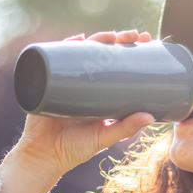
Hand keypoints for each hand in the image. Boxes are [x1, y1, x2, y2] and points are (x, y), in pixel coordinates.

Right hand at [0, 29, 154, 192]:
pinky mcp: (48, 83)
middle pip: (101, 54)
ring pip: (82, 54)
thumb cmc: (74, 149)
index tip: (147, 41)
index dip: (132, 51)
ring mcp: (66, 82)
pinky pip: (55, 61)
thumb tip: (149, 116)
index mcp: (99, 94)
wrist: (42, 157)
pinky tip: (77, 39)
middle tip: (133, 35)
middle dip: (118, 40)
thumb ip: (125, 128)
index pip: (118, 66)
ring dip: (96, 39)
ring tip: (110, 35)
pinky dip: (65, 47)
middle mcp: (84, 84)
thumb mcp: (103, 137)